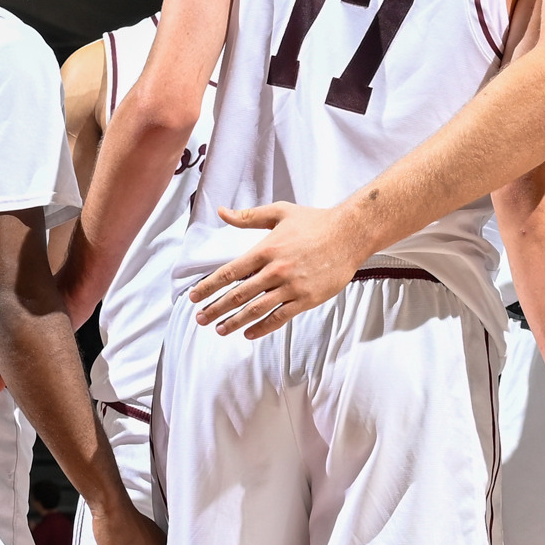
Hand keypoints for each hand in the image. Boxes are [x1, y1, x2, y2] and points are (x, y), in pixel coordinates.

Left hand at [185, 204, 366, 338]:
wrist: (350, 234)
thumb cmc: (315, 221)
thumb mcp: (280, 212)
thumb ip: (248, 216)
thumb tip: (221, 212)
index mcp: (265, 249)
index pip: (229, 272)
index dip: (208, 287)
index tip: (193, 297)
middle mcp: (275, 270)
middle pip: (237, 295)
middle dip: (215, 309)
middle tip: (200, 319)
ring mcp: (291, 287)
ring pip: (255, 310)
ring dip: (234, 322)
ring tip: (220, 330)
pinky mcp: (306, 299)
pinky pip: (279, 317)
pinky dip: (262, 328)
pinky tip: (249, 333)